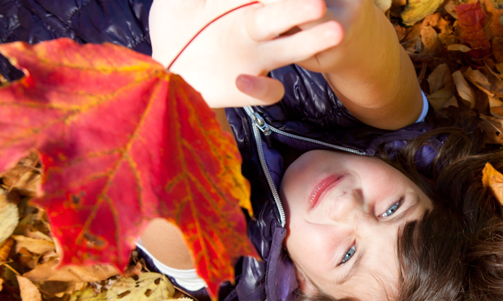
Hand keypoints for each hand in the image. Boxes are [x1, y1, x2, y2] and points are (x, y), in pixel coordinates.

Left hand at [149, 0, 372, 106]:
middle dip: (300, 7)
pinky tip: (241, 79)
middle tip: (317, 3)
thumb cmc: (173, 30)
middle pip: (283, 14)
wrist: (166, 73)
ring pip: (291, 49)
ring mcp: (255, 59)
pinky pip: (269, 90)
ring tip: (336, 32)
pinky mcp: (250, 88)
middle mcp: (254, 29)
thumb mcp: (173, 4)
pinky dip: (261, 86)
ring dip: (312, 41)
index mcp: (239, 4)